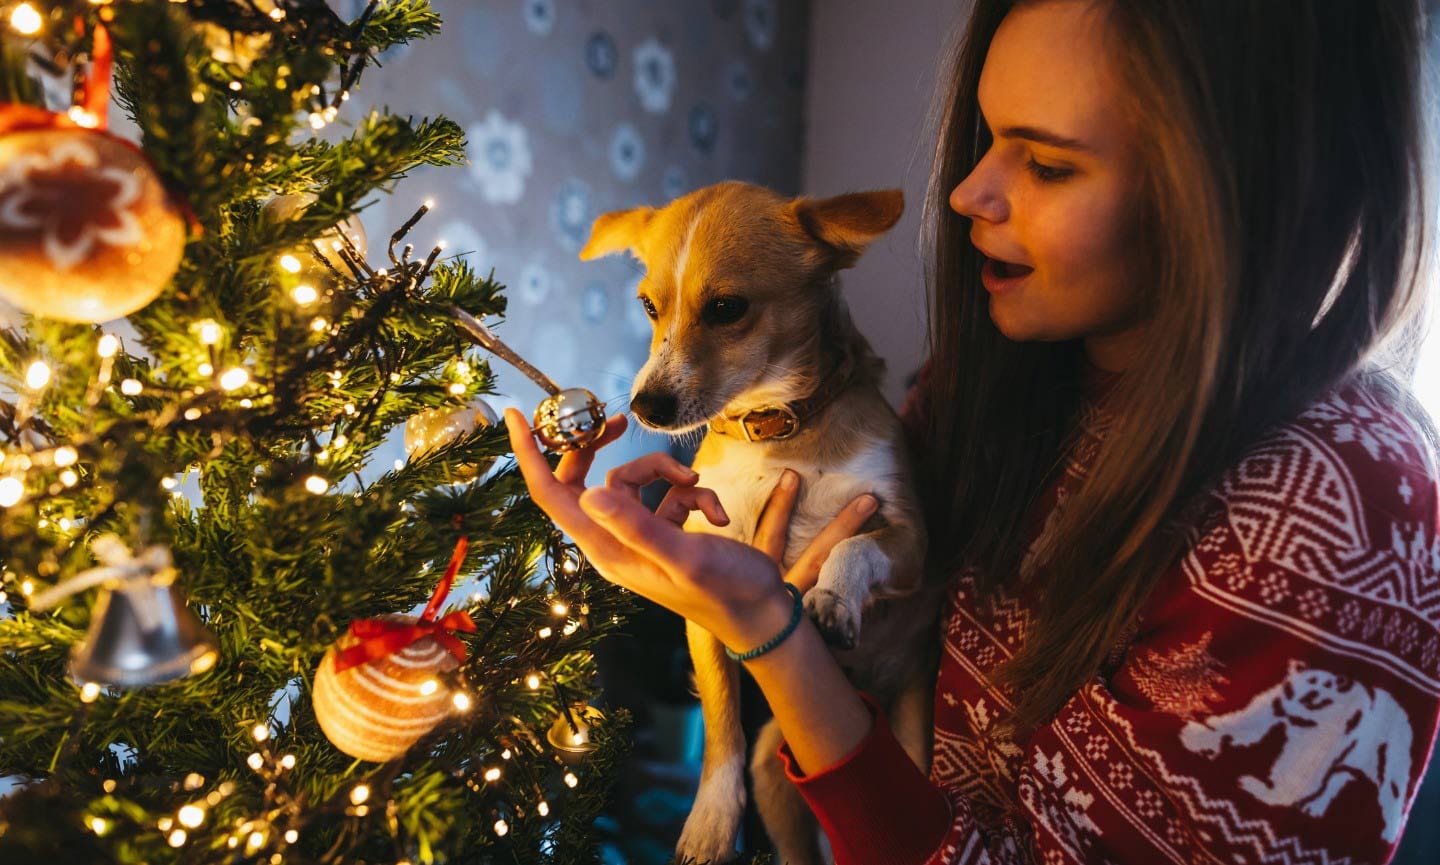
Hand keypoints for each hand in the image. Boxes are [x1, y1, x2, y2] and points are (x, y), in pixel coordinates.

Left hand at [503, 410, 874, 649]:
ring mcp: (640, 533)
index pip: (552, 496)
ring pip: (634, 478)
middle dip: (604, 450)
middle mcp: (615, 539)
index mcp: (606, 548)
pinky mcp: (666, 528)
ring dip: (667, 473)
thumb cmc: (724, 590)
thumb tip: (590, 494)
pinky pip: (667, 493)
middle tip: (619, 422)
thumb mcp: (683, 557)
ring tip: (698, 488)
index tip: (517, 415)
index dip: (530, 455)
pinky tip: (716, 514)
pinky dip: (694, 494)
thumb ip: (638, 526)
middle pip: (587, 479)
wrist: (760, 612)